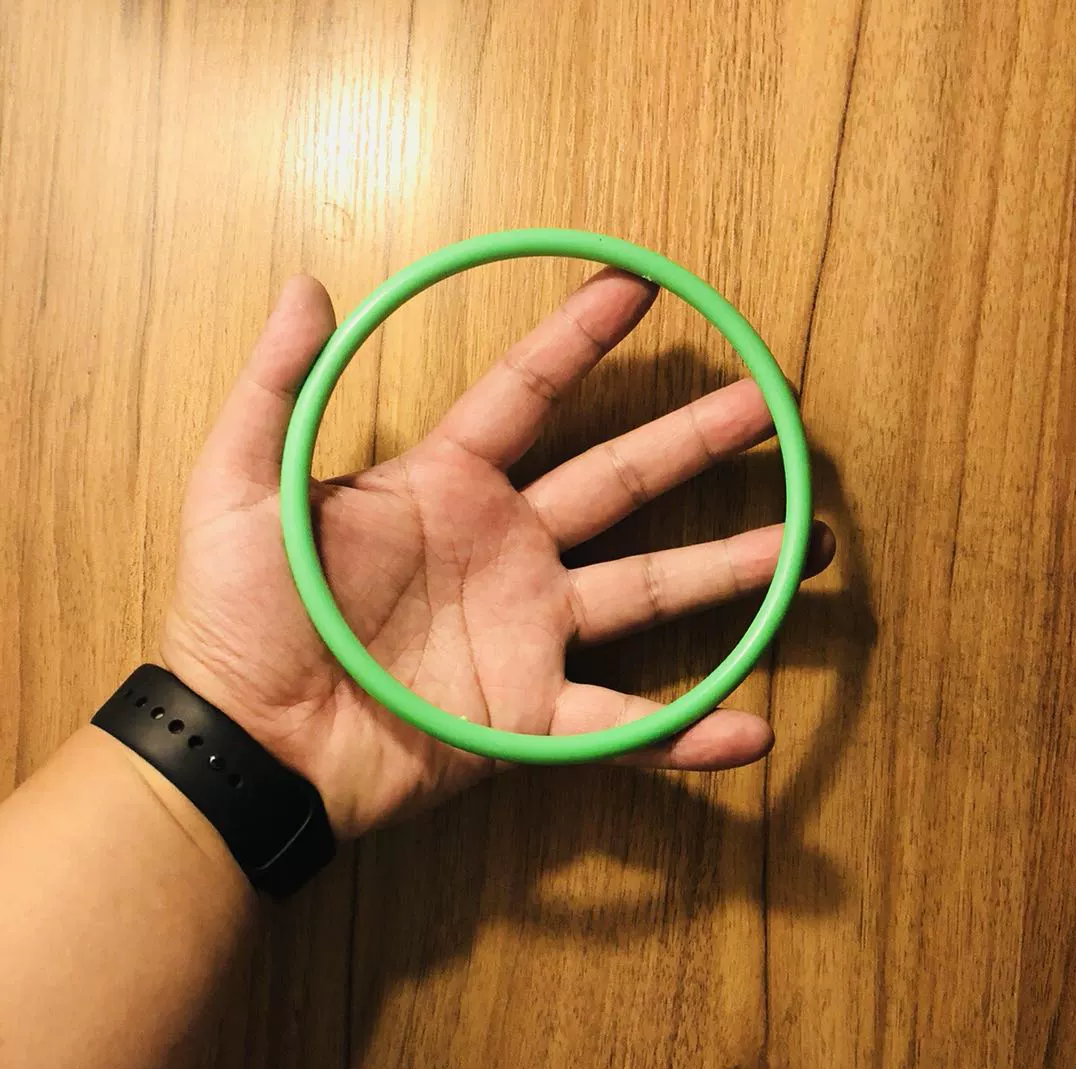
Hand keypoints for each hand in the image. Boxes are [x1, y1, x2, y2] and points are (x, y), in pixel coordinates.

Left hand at [162, 272, 833, 836]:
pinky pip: (622, 726)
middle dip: (690, 442)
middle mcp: (504, 550)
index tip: (638, 287)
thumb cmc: (237, 611)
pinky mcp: (529, 717)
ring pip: (644, 593)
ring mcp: (525, 633)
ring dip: (724, 572)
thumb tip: (308, 284)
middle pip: (616, 483)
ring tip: (801, 544)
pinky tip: (750, 731)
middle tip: (764, 404)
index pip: (526, 395)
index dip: (578, 338)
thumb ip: (275, 387)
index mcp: (444, 486)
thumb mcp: (240, 486)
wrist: (249, 741)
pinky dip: (686, 735)